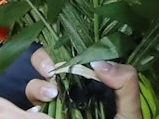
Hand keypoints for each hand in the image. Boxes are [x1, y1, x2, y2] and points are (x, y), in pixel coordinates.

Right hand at [0, 50, 141, 118]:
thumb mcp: (129, 106)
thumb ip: (125, 82)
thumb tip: (98, 62)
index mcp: (87, 77)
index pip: (71, 53)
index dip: (64, 47)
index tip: (67, 53)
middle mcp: (67, 87)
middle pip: (45, 63)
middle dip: (43, 60)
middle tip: (51, 70)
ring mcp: (53, 104)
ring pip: (33, 86)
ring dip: (37, 86)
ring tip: (51, 94)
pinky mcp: (42, 117)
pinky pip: (29, 108)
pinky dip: (31, 106)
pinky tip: (41, 110)